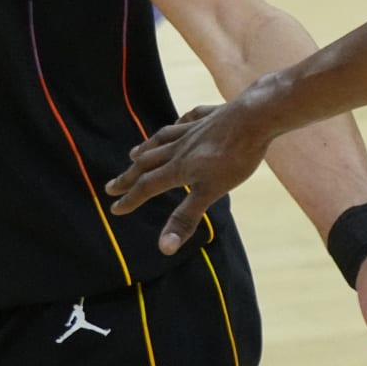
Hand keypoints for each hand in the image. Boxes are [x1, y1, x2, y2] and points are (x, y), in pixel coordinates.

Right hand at [106, 103, 269, 253]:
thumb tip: (163, 249)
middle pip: (148, 163)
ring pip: (162, 140)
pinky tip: (177, 125)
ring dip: (146, 149)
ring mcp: (193, 130)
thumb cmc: (235, 158)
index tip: (115, 209)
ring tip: (134, 154)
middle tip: (111, 186)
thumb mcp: (211, 193)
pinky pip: (187, 121)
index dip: (131, 199)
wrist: (255, 117)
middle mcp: (180, 148)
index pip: (147, 187)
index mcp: (178, 168)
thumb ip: (186, 218)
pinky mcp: (209, 116)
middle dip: (129, 177)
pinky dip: (177, 125)